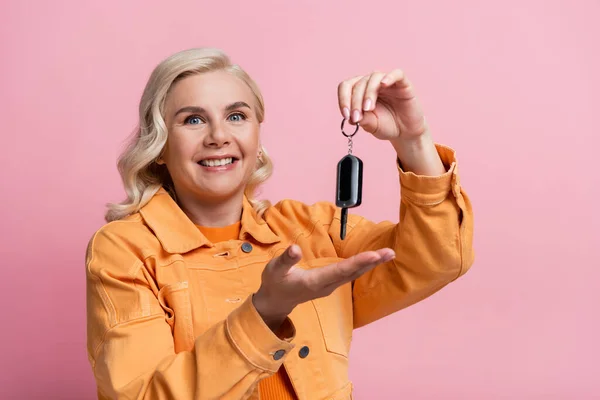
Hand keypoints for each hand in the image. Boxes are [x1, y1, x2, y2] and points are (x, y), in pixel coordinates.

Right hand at [253, 245, 394, 330]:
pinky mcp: (330, 283)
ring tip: (388, 254)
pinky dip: (363, 265)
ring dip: (371, 264)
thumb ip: (286, 260)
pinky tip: (372, 260)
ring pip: (354, 273)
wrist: (276, 301)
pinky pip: (350, 273)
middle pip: (353, 272)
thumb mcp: (275, 269)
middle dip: (372, 262)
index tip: (374, 255)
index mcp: (315, 281)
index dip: (358, 263)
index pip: (340, 270)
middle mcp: (327, 285)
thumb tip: (295, 248)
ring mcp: (330, 286)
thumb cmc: (274, 283)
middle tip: (390, 252)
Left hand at [337, 69, 427, 141]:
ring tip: (369, 109)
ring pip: (373, 78)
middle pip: (358, 84)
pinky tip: (384, 84)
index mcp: (361, 91)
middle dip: (355, 101)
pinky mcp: (403, 83)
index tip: (346, 115)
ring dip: (368, 93)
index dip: (343, 99)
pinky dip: (389, 77)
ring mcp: (388, 82)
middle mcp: (372, 83)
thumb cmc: (387, 125)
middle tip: (357, 117)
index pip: (346, 87)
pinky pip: (397, 74)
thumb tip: (352, 117)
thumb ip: (363, 119)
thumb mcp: (371, 125)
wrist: (406, 131)